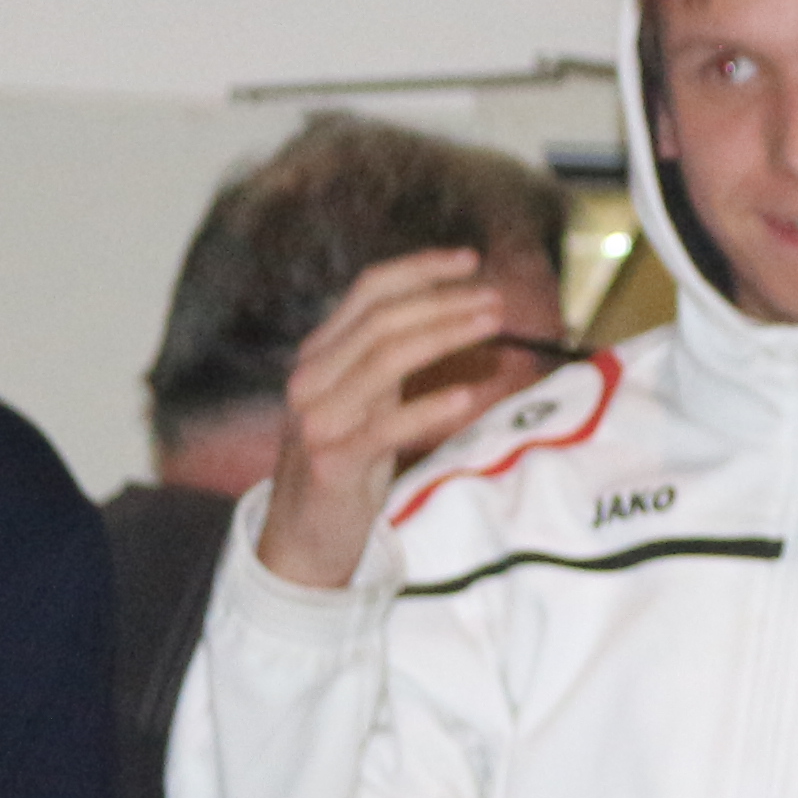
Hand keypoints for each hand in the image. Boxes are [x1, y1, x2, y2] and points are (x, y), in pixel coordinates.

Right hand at [256, 248, 543, 590]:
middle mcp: (311, 377)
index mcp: (318, 354)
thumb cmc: (344, 465)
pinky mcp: (332, 462)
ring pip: (384, 360)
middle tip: (495, 302)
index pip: (368, 291)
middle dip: (444, 303)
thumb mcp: (361, 403)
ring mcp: (317, 419)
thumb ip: (389, 363)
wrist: (302, 537)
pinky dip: (428, 408)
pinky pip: (385, 426)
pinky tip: (466, 397)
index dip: (420, 269)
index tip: (470, 260)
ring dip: (445, 336)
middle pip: (381, 319)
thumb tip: (453, 318)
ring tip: (492, 327)